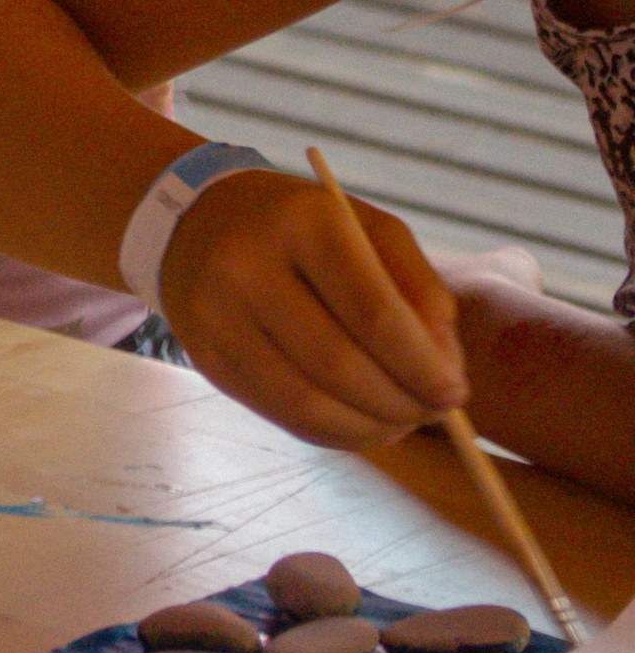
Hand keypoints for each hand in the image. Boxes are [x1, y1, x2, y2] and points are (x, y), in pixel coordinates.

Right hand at [161, 170, 468, 449]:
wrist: (196, 220)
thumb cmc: (300, 225)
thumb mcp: (363, 226)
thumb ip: (416, 285)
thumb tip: (444, 364)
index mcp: (300, 221)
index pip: (371, 310)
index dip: (420, 363)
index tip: (456, 394)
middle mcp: (247, 266)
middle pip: (338, 364)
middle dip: (400, 403)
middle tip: (435, 413)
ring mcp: (217, 317)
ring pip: (306, 402)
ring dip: (369, 427)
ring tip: (402, 421)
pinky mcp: (207, 359)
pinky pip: (281, 416)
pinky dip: (334, 432)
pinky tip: (361, 423)